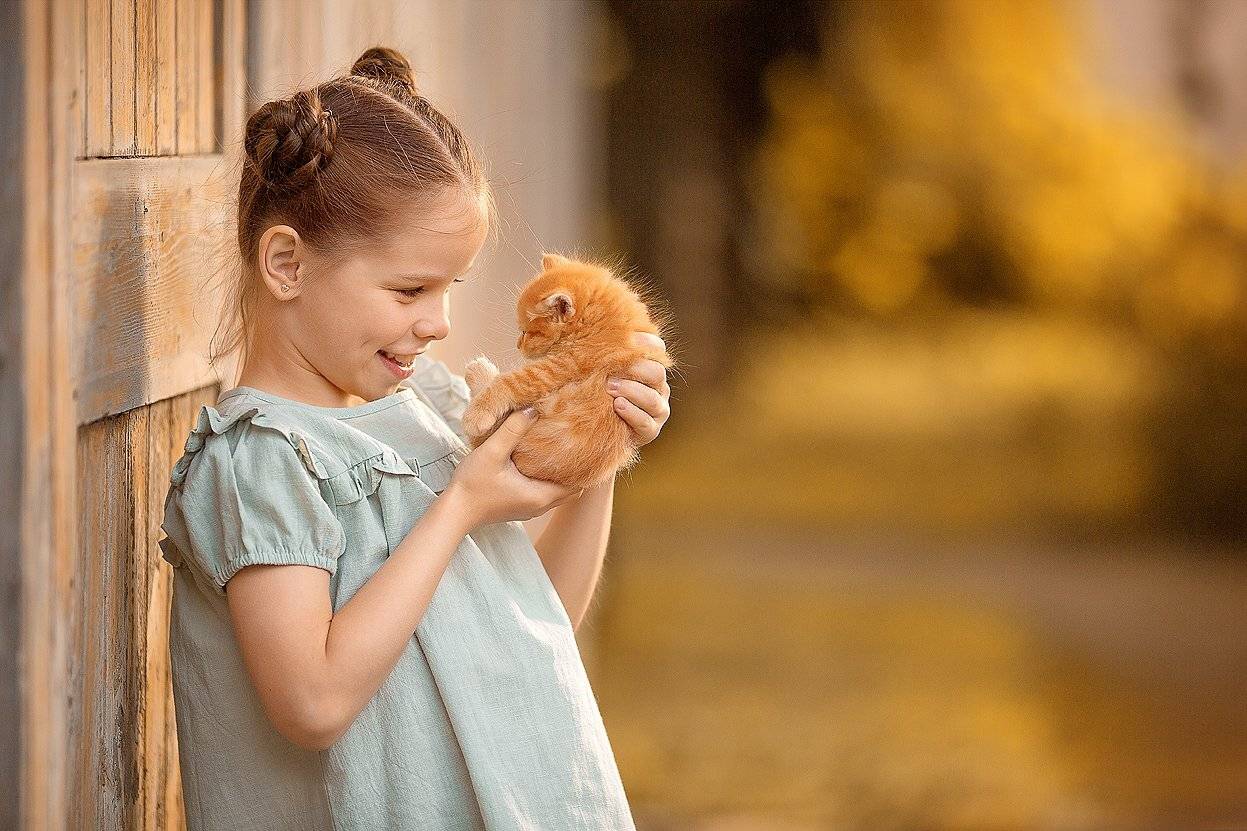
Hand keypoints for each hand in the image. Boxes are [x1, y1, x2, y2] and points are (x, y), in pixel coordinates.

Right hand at [445, 408, 583, 530]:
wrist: (453, 511)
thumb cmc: (472, 484)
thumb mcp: (493, 451)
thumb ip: (513, 429)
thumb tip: (533, 408)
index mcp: (541, 496)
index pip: (578, 484)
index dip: (586, 466)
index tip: (589, 445)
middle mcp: (540, 506)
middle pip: (571, 488)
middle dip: (577, 468)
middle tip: (580, 443)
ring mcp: (530, 508)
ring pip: (557, 490)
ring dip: (561, 473)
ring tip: (563, 448)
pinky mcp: (519, 505)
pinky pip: (544, 491)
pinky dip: (548, 478)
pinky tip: (542, 460)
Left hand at [605, 332, 670, 446]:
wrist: (594, 429)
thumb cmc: (597, 391)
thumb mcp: (598, 370)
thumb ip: (602, 354)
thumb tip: (590, 320)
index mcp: (649, 368)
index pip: (658, 350)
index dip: (648, 343)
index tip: (630, 339)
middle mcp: (658, 388)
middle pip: (657, 373)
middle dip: (635, 370)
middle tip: (611, 371)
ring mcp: (657, 411)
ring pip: (653, 399)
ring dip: (632, 391)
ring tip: (610, 388)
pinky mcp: (650, 431)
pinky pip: (646, 423)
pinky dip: (632, 413)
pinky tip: (617, 405)